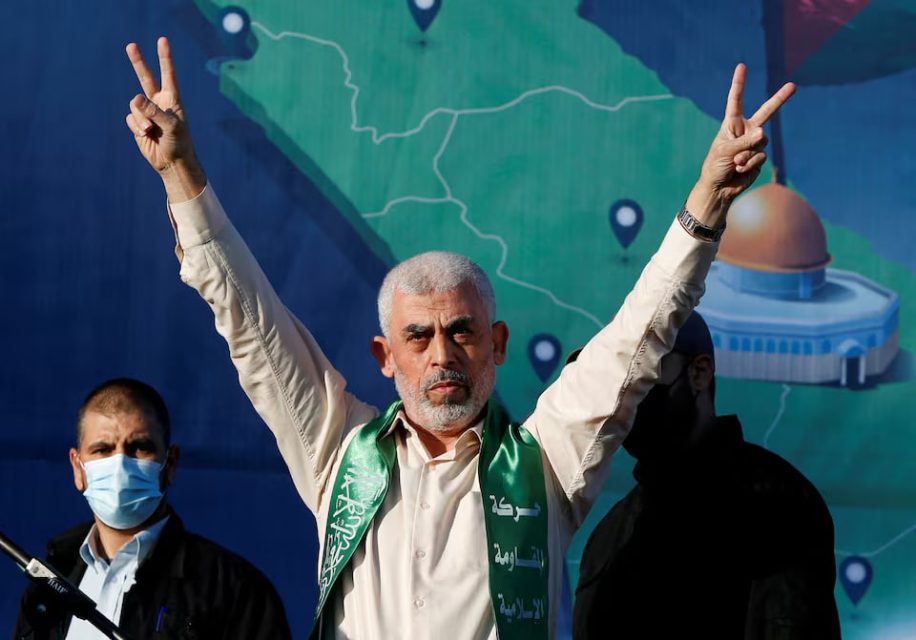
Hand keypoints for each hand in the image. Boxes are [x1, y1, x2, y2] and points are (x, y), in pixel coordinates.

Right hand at [125, 37, 205, 200]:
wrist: (172, 162)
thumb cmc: (179, 143)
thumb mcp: (171, 126)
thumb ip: (154, 111)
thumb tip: (135, 99)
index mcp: (172, 99)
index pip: (168, 74)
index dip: (165, 57)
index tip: (163, 40)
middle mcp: (159, 102)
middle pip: (145, 78)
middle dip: (138, 62)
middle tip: (131, 45)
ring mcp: (147, 112)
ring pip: (134, 105)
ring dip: (141, 119)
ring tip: (152, 131)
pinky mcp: (138, 123)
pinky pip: (130, 118)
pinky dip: (136, 126)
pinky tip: (145, 135)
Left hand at [687, 64, 795, 226]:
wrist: (719, 188)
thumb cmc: (715, 166)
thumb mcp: (725, 151)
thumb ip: (744, 142)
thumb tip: (763, 134)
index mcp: (732, 123)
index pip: (736, 100)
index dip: (739, 83)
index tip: (741, 66)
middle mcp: (746, 130)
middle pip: (767, 112)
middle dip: (780, 99)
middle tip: (794, 85)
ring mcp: (754, 143)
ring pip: (761, 142)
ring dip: (747, 154)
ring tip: (735, 163)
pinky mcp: (760, 156)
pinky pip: (761, 156)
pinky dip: (750, 164)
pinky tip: (739, 170)